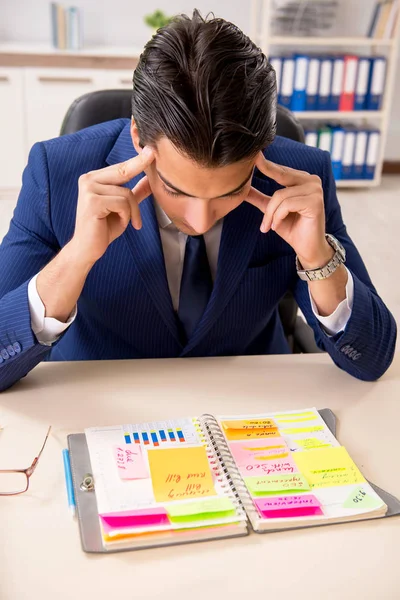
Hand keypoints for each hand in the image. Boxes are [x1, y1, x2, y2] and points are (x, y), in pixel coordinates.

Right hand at [72, 147, 154, 264]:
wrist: (87, 249)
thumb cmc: (104, 229)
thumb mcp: (123, 208)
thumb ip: (135, 192)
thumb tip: (150, 179)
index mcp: (94, 178)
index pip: (121, 167)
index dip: (138, 159)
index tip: (151, 148)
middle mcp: (88, 180)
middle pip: (124, 172)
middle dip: (141, 168)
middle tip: (154, 154)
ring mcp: (89, 189)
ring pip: (126, 193)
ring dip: (132, 211)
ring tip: (125, 222)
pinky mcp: (92, 202)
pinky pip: (122, 204)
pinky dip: (126, 216)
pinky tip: (118, 224)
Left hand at [246, 153, 332, 268]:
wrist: (307, 248)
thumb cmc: (292, 228)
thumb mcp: (272, 210)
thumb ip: (259, 197)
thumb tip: (243, 186)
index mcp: (302, 179)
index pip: (280, 170)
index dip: (266, 164)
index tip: (255, 155)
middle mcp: (311, 180)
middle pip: (279, 180)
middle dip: (268, 205)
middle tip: (264, 222)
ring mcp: (315, 190)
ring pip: (280, 195)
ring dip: (271, 214)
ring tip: (270, 227)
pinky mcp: (315, 201)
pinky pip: (287, 204)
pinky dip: (278, 217)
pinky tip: (278, 226)